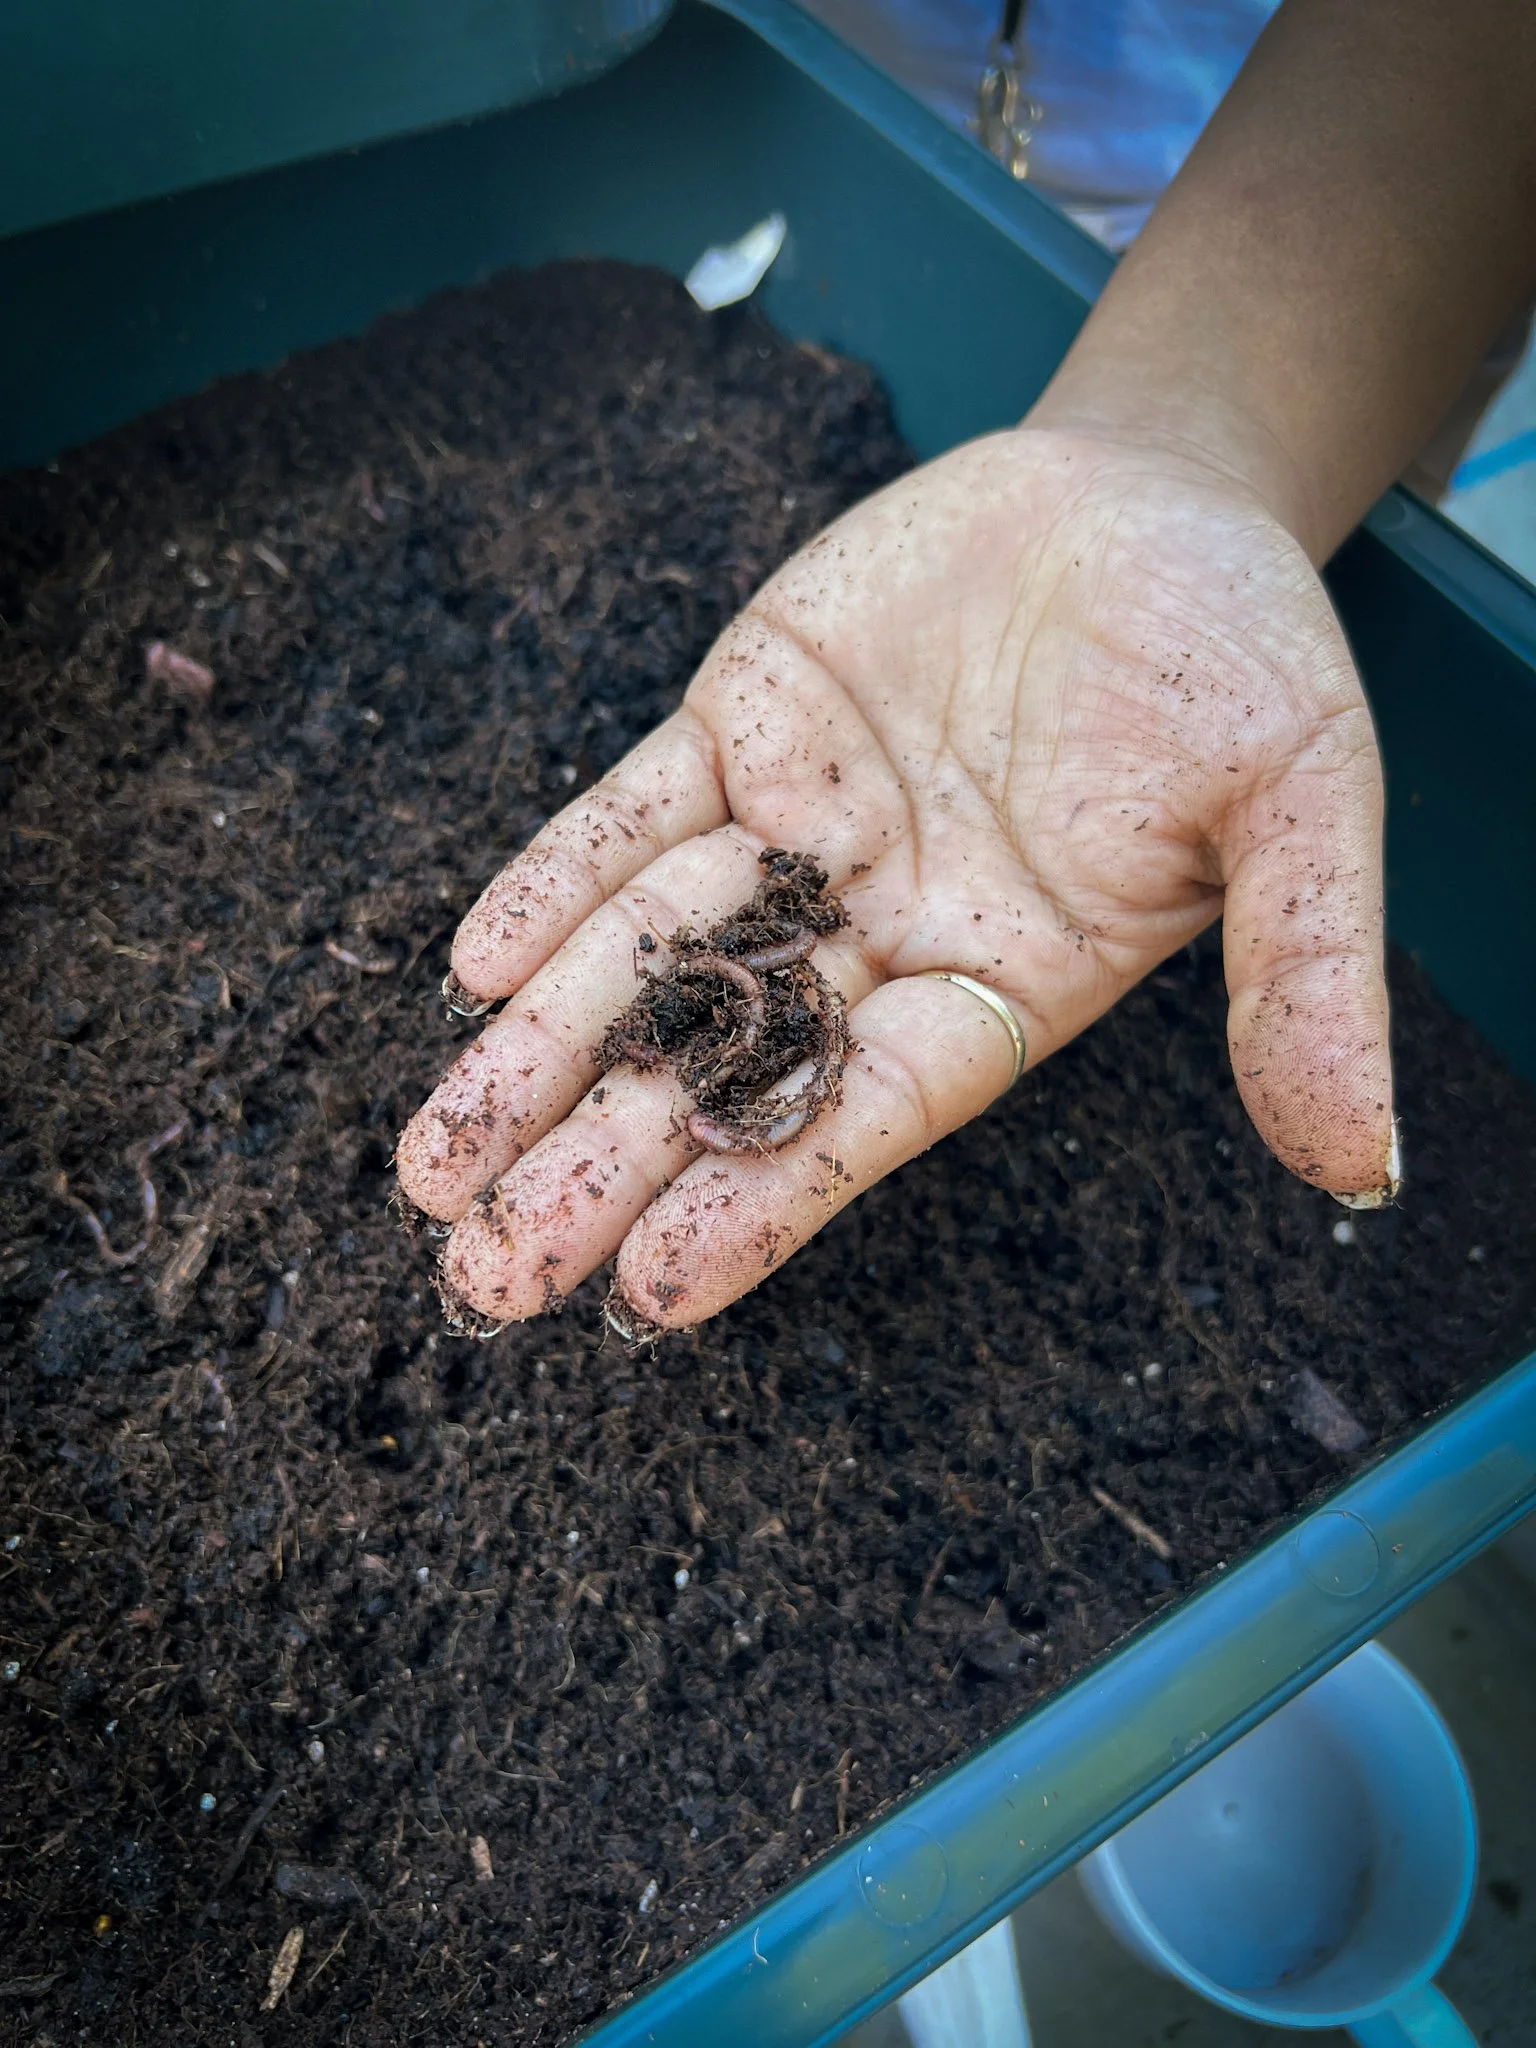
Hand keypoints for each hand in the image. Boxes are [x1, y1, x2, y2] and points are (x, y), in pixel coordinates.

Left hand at [396, 425, 1394, 1332]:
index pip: (869, 1113)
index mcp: (1005, 981)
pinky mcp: (743, 727)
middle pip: (726, 1066)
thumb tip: (1361, 1162)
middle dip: (603, 1164)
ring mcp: (801, 835)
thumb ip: (1307, 974)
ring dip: (541, 1049)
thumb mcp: (1301, 800)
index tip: (648, 1291)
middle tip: (482, 1274)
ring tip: (432, 1158)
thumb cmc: (1239, 648)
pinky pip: (634, 814)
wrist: (1152, 489)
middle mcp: (885, 931)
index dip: (764, 1197)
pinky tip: (476, 966)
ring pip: (652, 956)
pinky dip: (558, 880)